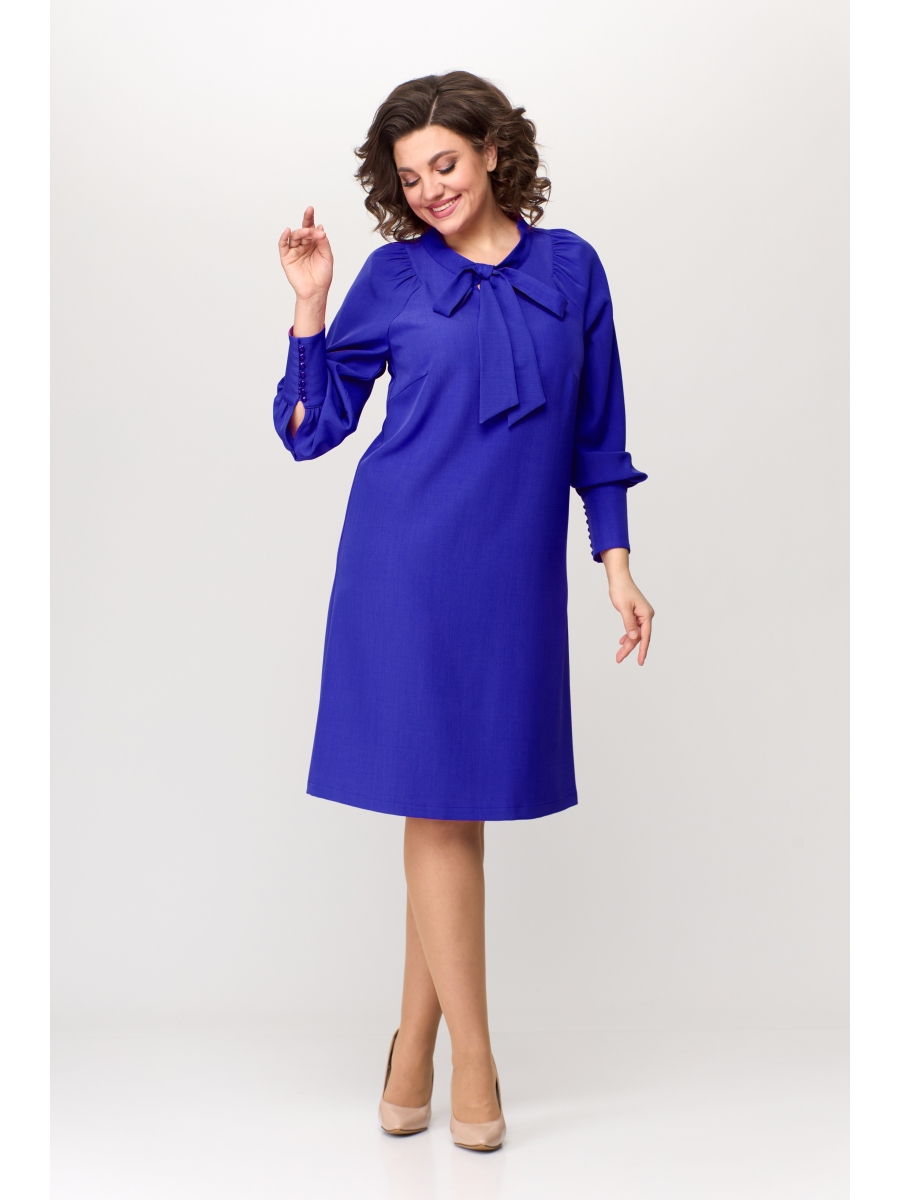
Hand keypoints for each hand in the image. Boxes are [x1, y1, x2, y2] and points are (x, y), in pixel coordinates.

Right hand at [278, 206, 332, 301]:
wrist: (316, 291)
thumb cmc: (323, 275)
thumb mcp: (327, 256)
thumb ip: (323, 242)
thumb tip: (320, 228)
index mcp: (314, 243)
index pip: (311, 228)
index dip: (310, 218)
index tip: (310, 209)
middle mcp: (303, 245)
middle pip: (302, 230)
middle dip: (305, 224)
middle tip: (310, 226)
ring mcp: (294, 251)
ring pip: (294, 236)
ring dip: (300, 232)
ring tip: (307, 233)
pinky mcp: (286, 257)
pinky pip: (283, 245)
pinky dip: (284, 237)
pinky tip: (287, 231)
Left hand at [600, 548, 653, 664]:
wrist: (619, 578)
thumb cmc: (621, 590)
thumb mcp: (623, 608)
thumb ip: (629, 624)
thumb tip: (633, 638)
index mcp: (646, 614)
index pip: (645, 636)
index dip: (642, 650)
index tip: (640, 661)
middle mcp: (646, 616)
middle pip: (639, 637)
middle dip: (629, 649)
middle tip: (619, 659)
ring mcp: (641, 615)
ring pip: (635, 634)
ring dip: (627, 644)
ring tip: (619, 655)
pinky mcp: (636, 614)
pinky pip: (633, 628)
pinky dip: (627, 635)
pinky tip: (622, 642)